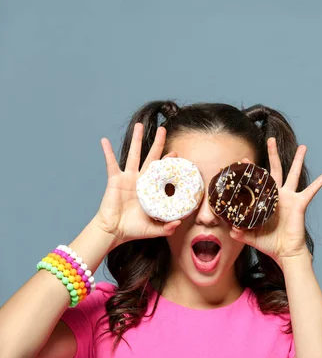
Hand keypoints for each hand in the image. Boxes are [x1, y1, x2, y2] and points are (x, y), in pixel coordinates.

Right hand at [94, 123, 180, 245]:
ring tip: (139, 126)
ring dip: (136, 140)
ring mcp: (128, 178)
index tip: (176, 153)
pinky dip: (107, 151)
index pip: (162, 171)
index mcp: (151, 189)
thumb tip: (180, 223)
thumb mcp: (154, 229)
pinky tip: (104, 140)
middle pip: (151, 156)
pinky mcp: (115, 180)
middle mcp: (141, 180)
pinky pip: (111, 163)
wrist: (114, 231)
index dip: (169, 162)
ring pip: (133, 154)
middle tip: (164, 129)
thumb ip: (167, 227)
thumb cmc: (133, 229)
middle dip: (158, 143)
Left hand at [230, 138, 321, 266]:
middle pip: (276, 169)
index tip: (240, 160)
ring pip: (294, 174)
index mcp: (266, 200)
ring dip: (298, 159)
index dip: (250, 171)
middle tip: (271, 139)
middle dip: (273, 154)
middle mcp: (278, 195)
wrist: (286, 253)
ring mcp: (290, 198)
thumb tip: (231, 230)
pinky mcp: (300, 204)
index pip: (257, 181)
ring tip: (303, 146)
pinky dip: (320, 181)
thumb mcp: (251, 237)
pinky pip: (312, 190)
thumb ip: (241, 232)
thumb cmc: (271, 244)